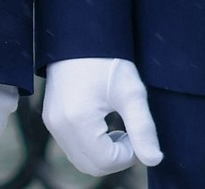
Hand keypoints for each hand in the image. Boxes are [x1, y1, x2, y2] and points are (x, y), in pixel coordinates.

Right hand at [40, 57, 163, 175]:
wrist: (80, 37)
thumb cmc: (107, 61)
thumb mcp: (131, 93)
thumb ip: (143, 129)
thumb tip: (154, 160)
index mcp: (78, 120)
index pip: (106, 161)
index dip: (128, 155)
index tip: (136, 133)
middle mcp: (59, 125)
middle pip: (91, 166)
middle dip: (115, 158)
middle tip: (129, 134)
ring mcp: (52, 123)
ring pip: (80, 160)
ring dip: (102, 154)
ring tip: (118, 129)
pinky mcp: (50, 119)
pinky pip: (71, 147)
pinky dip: (90, 147)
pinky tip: (103, 125)